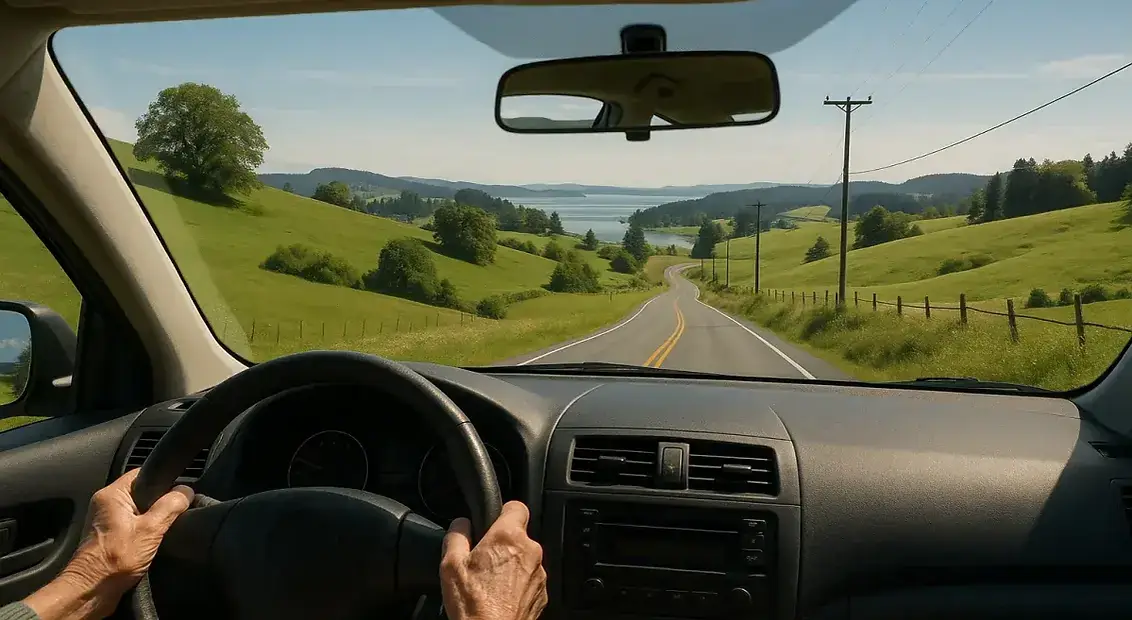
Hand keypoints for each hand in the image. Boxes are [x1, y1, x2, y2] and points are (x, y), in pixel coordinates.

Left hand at [24, 468, 192, 619]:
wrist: (91, 591)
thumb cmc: (112, 562)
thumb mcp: (151, 529)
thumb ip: (171, 506)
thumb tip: (186, 491)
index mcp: (111, 495)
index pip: (144, 473)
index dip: (165, 480)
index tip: (179, 492)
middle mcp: (106, 504)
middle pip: (144, 492)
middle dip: (161, 503)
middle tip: (171, 517)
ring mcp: (106, 521)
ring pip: (140, 510)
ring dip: (153, 520)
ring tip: (159, 533)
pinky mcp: (110, 537)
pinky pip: (135, 525)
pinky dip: (145, 532)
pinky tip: (151, 543)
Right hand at [440, 501, 547, 619]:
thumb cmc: (473, 605)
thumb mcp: (450, 565)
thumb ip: (456, 535)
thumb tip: (461, 524)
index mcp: (508, 537)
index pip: (516, 506)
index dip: (502, 512)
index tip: (492, 522)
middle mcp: (530, 551)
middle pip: (519, 535)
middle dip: (503, 544)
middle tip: (483, 560)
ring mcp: (539, 573)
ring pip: (525, 558)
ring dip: (511, 564)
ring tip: (490, 582)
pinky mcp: (542, 593)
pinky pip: (530, 579)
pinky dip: (518, 583)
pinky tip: (500, 595)